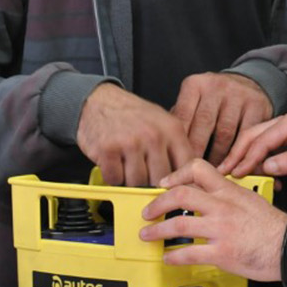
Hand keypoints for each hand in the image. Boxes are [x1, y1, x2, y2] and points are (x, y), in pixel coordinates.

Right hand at [76, 83, 195, 186]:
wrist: (99, 101)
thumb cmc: (132, 115)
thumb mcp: (163, 123)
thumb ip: (176, 148)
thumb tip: (187, 177)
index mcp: (172, 129)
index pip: (185, 167)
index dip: (178, 181)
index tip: (172, 186)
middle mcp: (153, 136)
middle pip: (160, 180)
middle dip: (151, 183)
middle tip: (144, 174)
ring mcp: (130, 143)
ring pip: (137, 183)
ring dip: (130, 181)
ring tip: (128, 165)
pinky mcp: (108, 150)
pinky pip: (115, 179)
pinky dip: (113, 177)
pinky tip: (115, 163)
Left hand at [140, 159, 286, 279]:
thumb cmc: (275, 227)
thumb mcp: (251, 199)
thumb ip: (229, 197)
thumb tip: (211, 200)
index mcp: (230, 191)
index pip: (198, 169)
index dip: (177, 175)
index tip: (165, 184)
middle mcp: (223, 207)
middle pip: (180, 195)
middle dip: (158, 204)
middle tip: (148, 212)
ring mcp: (221, 229)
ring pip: (179, 223)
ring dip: (158, 230)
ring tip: (148, 235)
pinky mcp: (222, 252)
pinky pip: (190, 253)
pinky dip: (174, 257)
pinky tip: (168, 258)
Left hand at [170, 72, 273, 165]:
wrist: (246, 84)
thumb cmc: (213, 101)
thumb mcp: (193, 102)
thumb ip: (181, 121)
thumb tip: (165, 149)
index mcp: (195, 85)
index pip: (183, 116)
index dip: (179, 143)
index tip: (176, 163)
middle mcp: (216, 85)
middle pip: (204, 124)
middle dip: (197, 152)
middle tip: (191, 174)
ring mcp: (238, 94)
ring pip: (225, 133)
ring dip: (217, 158)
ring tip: (209, 174)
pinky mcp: (257, 105)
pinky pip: (246, 135)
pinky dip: (238, 154)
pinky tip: (231, 165)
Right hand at [217, 112, 286, 181]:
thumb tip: (267, 167)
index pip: (261, 140)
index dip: (246, 158)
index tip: (235, 173)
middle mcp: (282, 124)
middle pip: (251, 137)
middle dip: (236, 156)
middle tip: (222, 172)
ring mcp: (281, 133)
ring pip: (254, 145)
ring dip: (246, 162)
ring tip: (236, 179)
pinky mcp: (282, 144)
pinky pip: (263, 153)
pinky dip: (259, 166)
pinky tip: (264, 180)